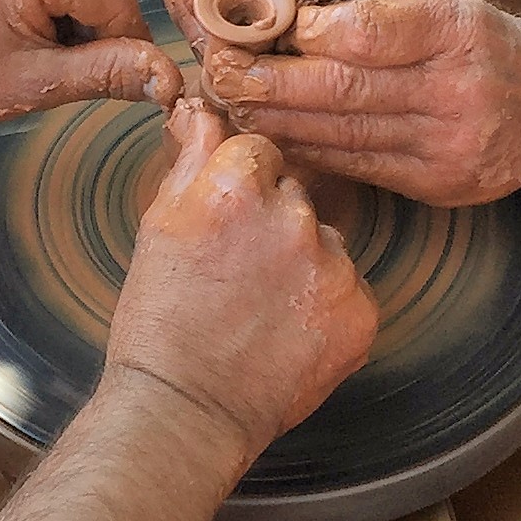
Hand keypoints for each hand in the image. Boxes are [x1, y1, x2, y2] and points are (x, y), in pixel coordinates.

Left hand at [0, 0, 180, 121]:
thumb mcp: (29, 83)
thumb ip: (104, 75)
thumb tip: (171, 79)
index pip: (118, 0)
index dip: (122, 45)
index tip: (106, 80)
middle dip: (97, 24)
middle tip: (57, 62)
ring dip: (80, 6)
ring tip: (36, 40)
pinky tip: (26, 16)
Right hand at [105, 100, 376, 468]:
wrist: (186, 411)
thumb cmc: (159, 322)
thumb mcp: (159, 226)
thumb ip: (191, 158)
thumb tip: (201, 108)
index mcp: (237, 187)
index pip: (260, 149)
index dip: (241, 183)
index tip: (226, 219)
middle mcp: (293, 217)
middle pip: (296, 193)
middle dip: (274, 221)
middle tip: (238, 273)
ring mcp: (334, 267)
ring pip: (325, 241)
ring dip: (303, 263)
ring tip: (261, 309)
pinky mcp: (361, 312)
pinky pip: (349, 289)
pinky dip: (326, 306)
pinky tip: (288, 332)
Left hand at [208, 0, 520, 205]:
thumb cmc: (492, 46)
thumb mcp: (455, 9)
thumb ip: (385, 18)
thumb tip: (293, 25)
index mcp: (461, 32)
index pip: (373, 31)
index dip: (308, 31)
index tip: (259, 23)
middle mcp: (458, 93)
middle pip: (347, 90)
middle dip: (272, 81)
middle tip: (218, 68)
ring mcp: (449, 148)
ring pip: (344, 135)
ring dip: (277, 120)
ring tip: (228, 103)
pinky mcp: (439, 187)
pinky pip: (358, 167)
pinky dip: (308, 151)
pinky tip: (270, 137)